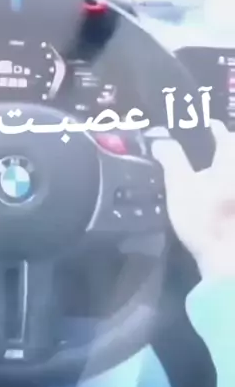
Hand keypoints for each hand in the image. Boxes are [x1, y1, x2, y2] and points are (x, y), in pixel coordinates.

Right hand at [152, 120, 234, 279]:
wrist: (230, 261)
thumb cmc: (205, 218)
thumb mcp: (180, 185)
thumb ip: (170, 157)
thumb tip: (159, 137)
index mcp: (230, 158)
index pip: (224, 133)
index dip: (213, 127)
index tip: (205, 124)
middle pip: (232, 153)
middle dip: (222, 147)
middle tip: (204, 148)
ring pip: (229, 174)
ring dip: (222, 170)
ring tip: (207, 172)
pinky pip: (229, 192)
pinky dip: (224, 188)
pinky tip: (214, 195)